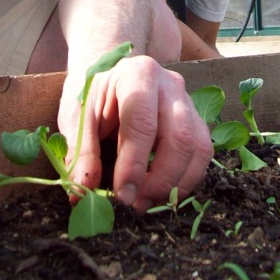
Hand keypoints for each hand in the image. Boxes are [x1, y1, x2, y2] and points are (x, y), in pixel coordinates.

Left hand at [58, 55, 213, 213]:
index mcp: (138, 75)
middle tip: (136, 205)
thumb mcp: (77, 116)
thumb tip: (82, 192)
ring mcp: (187, 101)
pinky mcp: (195, 119)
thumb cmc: (93, 94)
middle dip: (160, 179)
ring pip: (197, 147)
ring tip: (147, 203)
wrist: (109, 74)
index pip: (142, 122)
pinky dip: (187, 179)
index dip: (134, 163)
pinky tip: (163, 192)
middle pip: (179, 136)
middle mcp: (170, 84)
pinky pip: (203, 153)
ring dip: (176, 184)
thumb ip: (81, 152)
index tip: (123, 195)